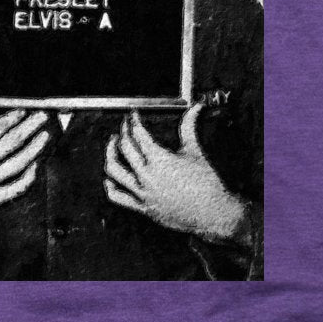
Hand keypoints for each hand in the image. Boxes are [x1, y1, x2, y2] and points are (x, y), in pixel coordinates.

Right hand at [0, 99, 48, 247]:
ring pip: (19, 163)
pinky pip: (16, 188)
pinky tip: (34, 166)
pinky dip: (29, 177)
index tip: (22, 111)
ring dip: (35, 148)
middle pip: (12, 141)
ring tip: (44, 136)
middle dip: (30, 126)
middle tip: (41, 116)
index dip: (12, 118)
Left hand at [104, 104, 245, 241]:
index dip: (134, 121)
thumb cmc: (207, 184)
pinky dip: (110, 186)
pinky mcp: (143, 208)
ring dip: (110, 154)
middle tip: (125, 126)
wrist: (213, 213)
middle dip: (123, 132)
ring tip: (113, 145)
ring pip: (115, 171)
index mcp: (160, 160)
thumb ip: (189, 127)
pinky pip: (118, 197)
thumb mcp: (195, 151)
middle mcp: (147, 176)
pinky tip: (109, 179)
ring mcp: (143, 193)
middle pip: (125, 148)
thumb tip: (195, 108)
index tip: (133, 115)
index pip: (138, 134)